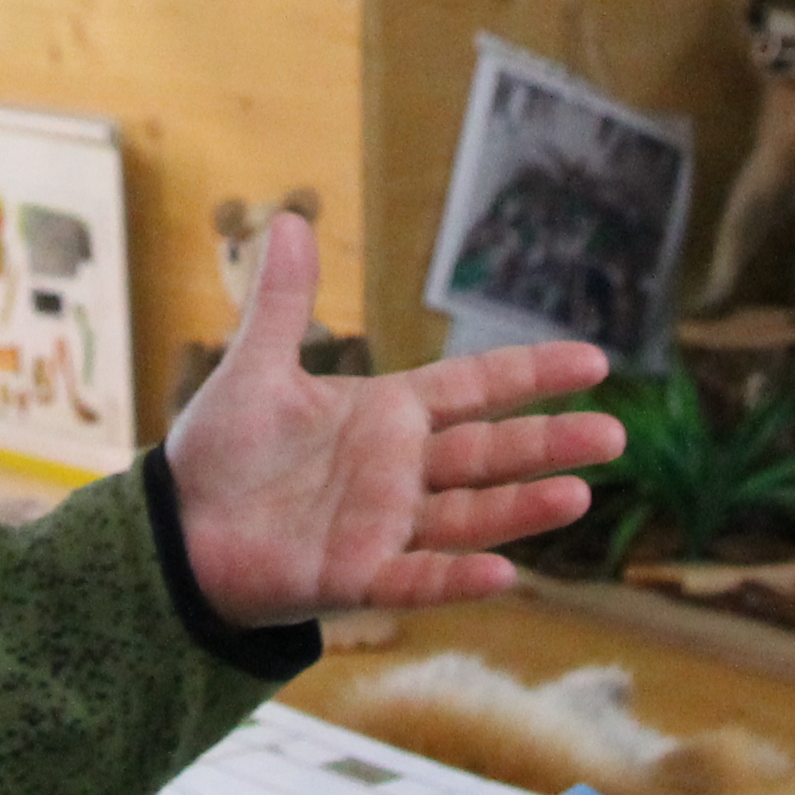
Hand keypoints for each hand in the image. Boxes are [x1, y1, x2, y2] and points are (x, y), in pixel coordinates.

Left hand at [163, 210, 624, 623]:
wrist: (179, 528)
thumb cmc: (223, 450)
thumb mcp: (257, 369)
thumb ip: (283, 302)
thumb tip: (286, 217)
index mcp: (387, 415)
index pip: (476, 389)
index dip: (532, 374)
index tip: (595, 359)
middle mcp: (400, 471)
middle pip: (490, 454)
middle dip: (550, 444)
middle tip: (615, 437)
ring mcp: (385, 526)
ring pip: (469, 515)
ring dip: (522, 507)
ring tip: (578, 493)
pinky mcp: (357, 577)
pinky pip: (418, 577)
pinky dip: (459, 577)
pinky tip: (508, 573)